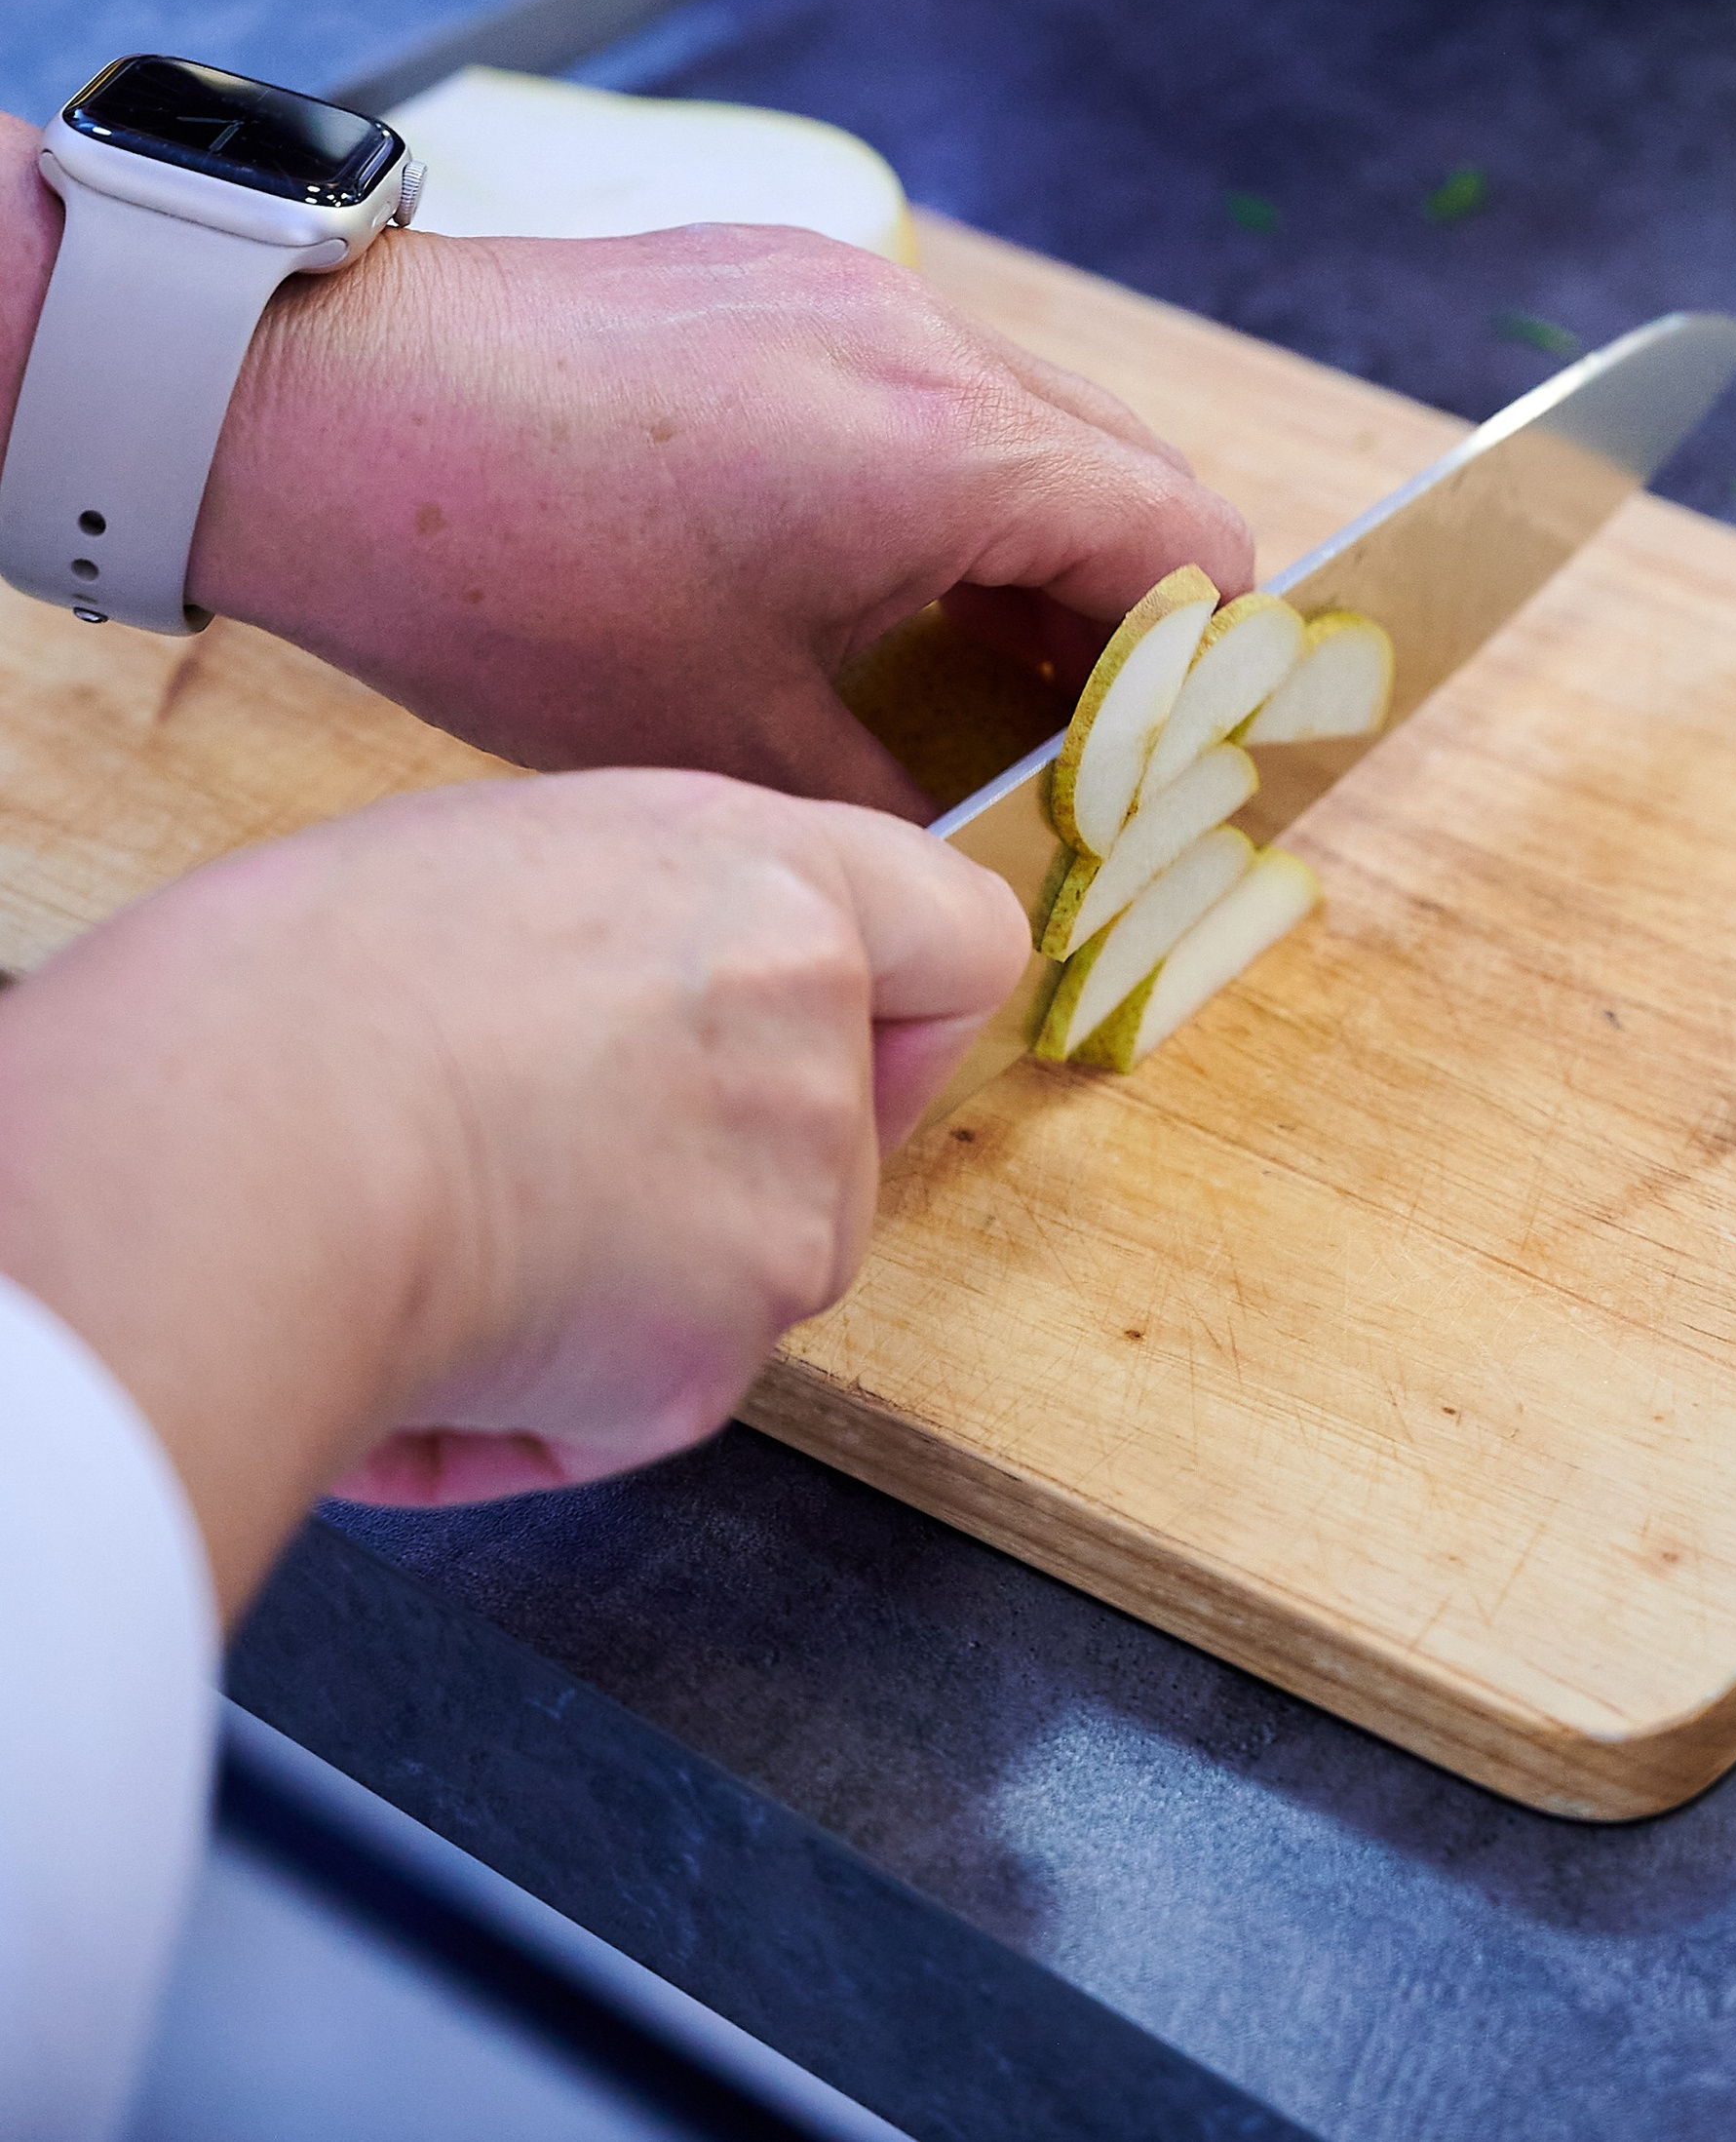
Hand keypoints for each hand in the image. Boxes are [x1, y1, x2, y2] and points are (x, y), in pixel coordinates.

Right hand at [0, 768, 1027, 1610]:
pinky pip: (626, 1409)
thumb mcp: (501, 869)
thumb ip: (639, 934)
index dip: (900, 1005)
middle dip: (720, 1175)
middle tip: (546, 1166)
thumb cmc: (297, 987)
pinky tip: (413, 1346)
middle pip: (840, 1137)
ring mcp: (784, 1200)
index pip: (962, 938)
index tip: (827, 1042)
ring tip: (432, 1240)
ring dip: (613, 1292)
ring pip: (734, 1276)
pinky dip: (531, 1408)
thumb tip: (630, 1020)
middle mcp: (810, 1026)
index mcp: (764, 874)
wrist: (232, 1142)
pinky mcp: (710, 1361)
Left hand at [184, 213, 1251, 803]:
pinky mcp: (781, 273)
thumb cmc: (513, 576)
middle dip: (1126, 605)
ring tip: (978, 660)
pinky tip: (870, 566)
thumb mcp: (719, 738)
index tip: (1163, 758)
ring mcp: (856, 289)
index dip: (1202, 665)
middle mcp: (931, 342)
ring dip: (1038, 534)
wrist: (320, 412)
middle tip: (1083, 730)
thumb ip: (889, 803)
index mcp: (949, 450)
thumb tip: (971, 857)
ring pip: (1034, 414)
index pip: (1186, 543)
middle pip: (1129, 466)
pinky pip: (930, 374)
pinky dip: (948, 471)